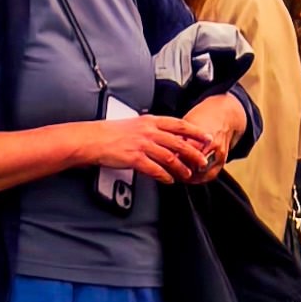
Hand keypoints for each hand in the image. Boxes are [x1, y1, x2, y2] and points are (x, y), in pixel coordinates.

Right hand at [93, 107, 231, 184]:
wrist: (94, 139)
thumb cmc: (112, 132)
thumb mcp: (136, 123)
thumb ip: (151, 128)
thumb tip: (164, 133)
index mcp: (151, 121)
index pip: (179, 125)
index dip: (195, 132)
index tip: (206, 137)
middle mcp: (149, 131)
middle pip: (178, 142)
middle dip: (193, 152)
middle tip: (203, 161)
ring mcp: (142, 144)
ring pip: (168, 156)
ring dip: (180, 167)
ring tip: (187, 174)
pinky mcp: (134, 158)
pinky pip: (154, 168)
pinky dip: (164, 175)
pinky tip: (168, 180)